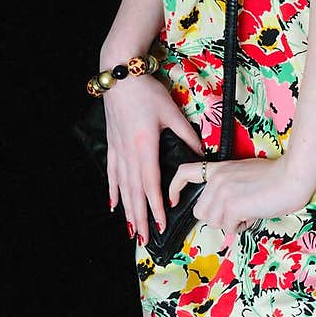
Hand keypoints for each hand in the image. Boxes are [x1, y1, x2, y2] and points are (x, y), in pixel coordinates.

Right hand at [104, 74, 203, 243]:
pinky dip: (114, 191)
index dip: (156, 207)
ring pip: (123, 188)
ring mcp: (118, 151)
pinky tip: (114, 205)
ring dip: (128, 211)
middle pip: (135, 193)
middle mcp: (129, 154)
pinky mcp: (112, 145)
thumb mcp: (171, 112)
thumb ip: (187, 135)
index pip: (151, 185)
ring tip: (132, 230)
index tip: (162, 225)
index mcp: (145, 147)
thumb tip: (203, 154)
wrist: (120, 76)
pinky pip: (112, 174)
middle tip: (146, 240)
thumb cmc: (147, 92)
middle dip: (141, 218)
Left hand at [167, 155, 309, 250]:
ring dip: (230, 223)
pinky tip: (253, 215)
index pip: (184, 173)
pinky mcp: (231, 206)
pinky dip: (241, 227)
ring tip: (248, 211)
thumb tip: (221, 209)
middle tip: (237, 211)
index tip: (174, 200)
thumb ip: (227, 185)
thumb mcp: (243, 173)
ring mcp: (222, 193)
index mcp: (218, 169)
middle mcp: (216, 180)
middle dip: (217, 217)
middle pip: (200, 211)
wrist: (291, 178)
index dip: (174, 188)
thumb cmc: (274, 176)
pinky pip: (228, 228)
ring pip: (213, 222)